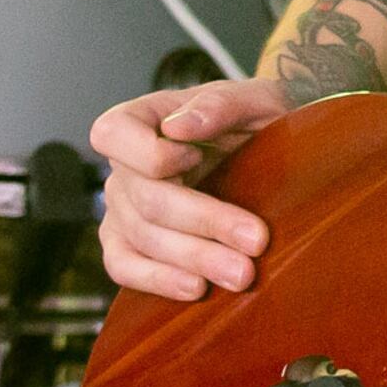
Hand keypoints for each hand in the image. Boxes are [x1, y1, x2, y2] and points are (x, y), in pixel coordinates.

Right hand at [93, 74, 289, 300]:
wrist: (273, 149)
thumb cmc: (257, 118)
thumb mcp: (255, 98)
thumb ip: (219, 104)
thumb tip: (181, 126)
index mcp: (144, 119)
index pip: (113, 133)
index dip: (150, 153)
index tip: (197, 158)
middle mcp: (125, 166)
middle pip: (145, 200)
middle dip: (204, 222)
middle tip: (256, 242)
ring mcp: (122, 208)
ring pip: (142, 239)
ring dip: (194, 259)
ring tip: (241, 273)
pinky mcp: (130, 243)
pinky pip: (125, 267)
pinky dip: (158, 280)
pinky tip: (197, 288)